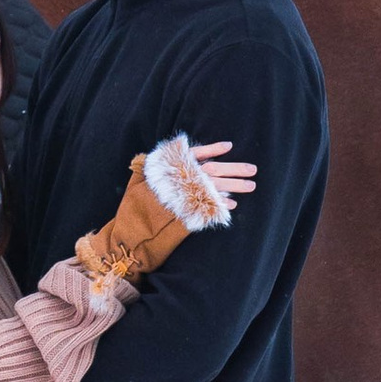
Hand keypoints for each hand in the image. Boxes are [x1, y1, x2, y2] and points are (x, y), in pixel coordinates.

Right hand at [74, 135, 251, 289]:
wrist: (128, 235)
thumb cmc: (131, 207)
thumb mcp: (137, 182)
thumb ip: (148, 168)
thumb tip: (157, 158)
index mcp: (168, 170)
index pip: (194, 154)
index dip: (212, 149)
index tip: (229, 146)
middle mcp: (178, 181)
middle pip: (212, 170)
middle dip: (233, 169)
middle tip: (252, 170)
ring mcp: (184, 199)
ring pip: (214, 186)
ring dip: (235, 185)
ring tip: (251, 185)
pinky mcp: (189, 216)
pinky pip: (210, 206)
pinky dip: (221, 203)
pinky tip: (233, 203)